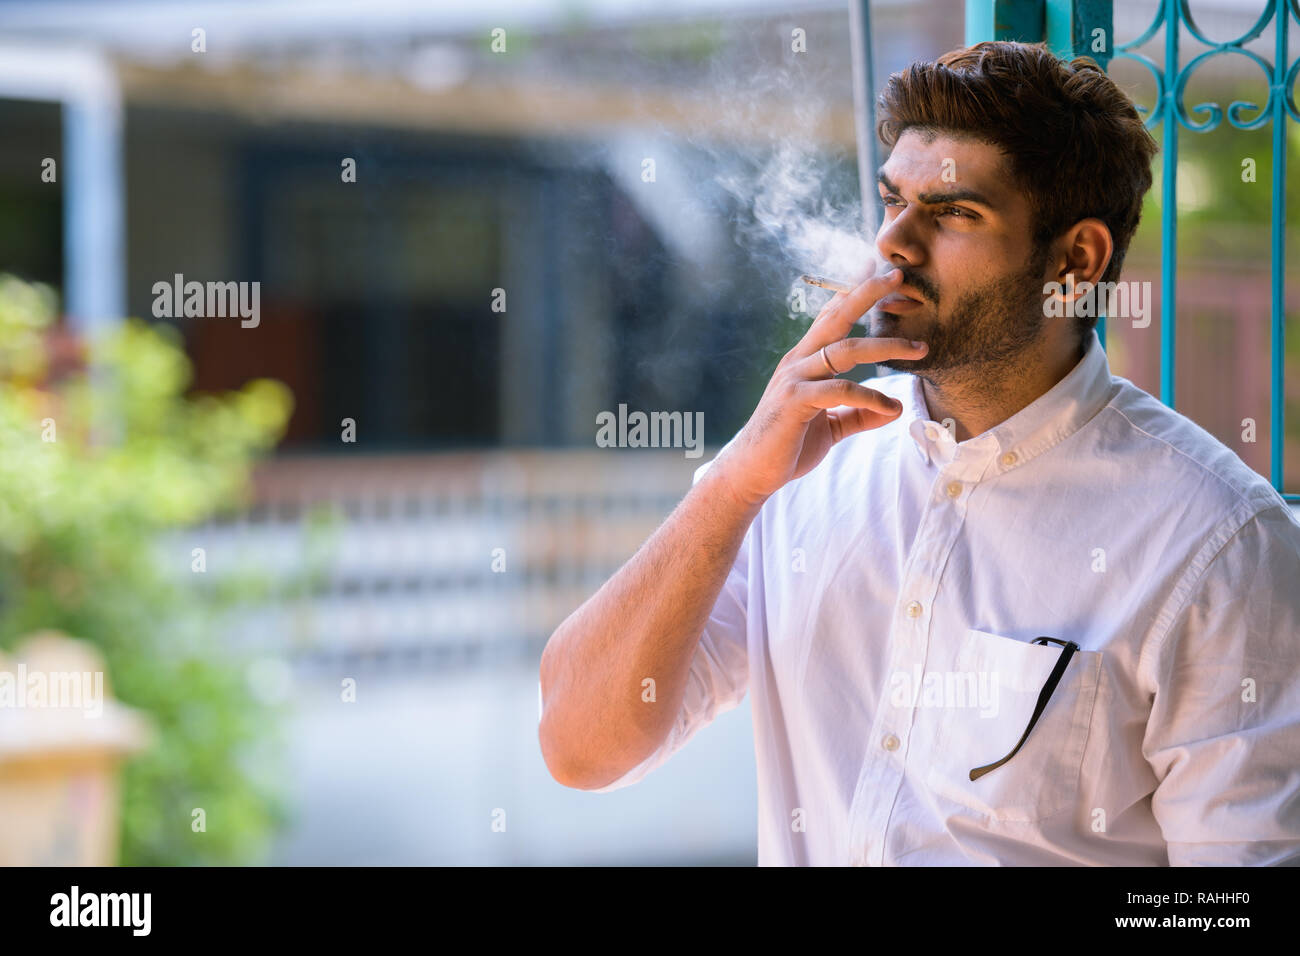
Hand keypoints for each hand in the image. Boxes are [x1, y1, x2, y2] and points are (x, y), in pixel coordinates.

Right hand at [710, 268, 927, 506]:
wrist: (752, 474)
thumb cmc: (787, 447)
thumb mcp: (830, 427)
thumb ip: (858, 414)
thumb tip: (893, 409)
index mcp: (804, 361)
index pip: (830, 317)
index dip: (853, 293)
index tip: (876, 270)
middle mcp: (798, 361)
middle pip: (837, 317)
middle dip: (868, 293)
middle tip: (898, 275)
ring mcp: (794, 379)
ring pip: (846, 350)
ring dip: (887, 345)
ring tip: (920, 349)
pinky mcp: (795, 402)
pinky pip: (840, 390)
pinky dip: (871, 398)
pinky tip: (891, 409)